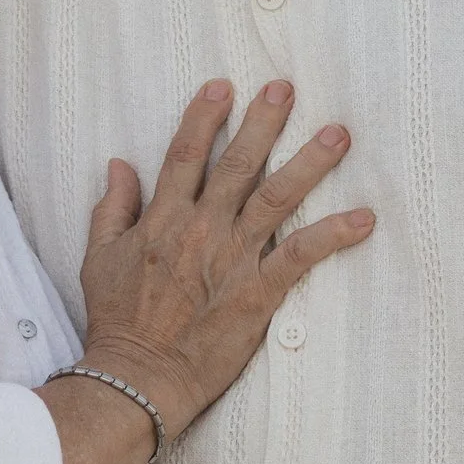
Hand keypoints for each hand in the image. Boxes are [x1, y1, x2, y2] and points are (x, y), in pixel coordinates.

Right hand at [77, 78, 372, 439]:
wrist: (137, 377)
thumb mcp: (98, 258)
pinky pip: (302, 255)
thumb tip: (120, 164)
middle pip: (238, 163)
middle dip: (264, 121)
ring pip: (277, 197)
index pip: (185, 154)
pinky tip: (365, 218)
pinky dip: (335, 235)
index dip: (204, 116)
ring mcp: (232, 257)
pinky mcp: (258, 292)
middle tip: (287, 88)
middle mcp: (201, 228)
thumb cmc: (117, 323)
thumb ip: (111, 208)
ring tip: (338, 133)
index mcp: (163, 218)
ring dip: (310, 163)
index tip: (222, 86)